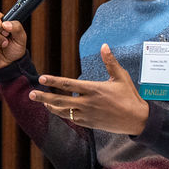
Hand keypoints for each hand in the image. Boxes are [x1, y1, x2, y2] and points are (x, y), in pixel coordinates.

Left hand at [28, 44, 148, 134]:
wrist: (137, 120)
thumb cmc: (130, 96)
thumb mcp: (121, 77)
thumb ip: (110, 62)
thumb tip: (104, 45)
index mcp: (94, 89)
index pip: (68, 85)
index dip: (53, 81)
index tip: (41, 78)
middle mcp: (88, 103)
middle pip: (60, 100)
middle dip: (44, 97)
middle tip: (31, 94)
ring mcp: (87, 115)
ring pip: (63, 112)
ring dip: (50, 107)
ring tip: (41, 102)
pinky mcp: (89, 123)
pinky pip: (71, 119)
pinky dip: (62, 114)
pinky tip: (56, 109)